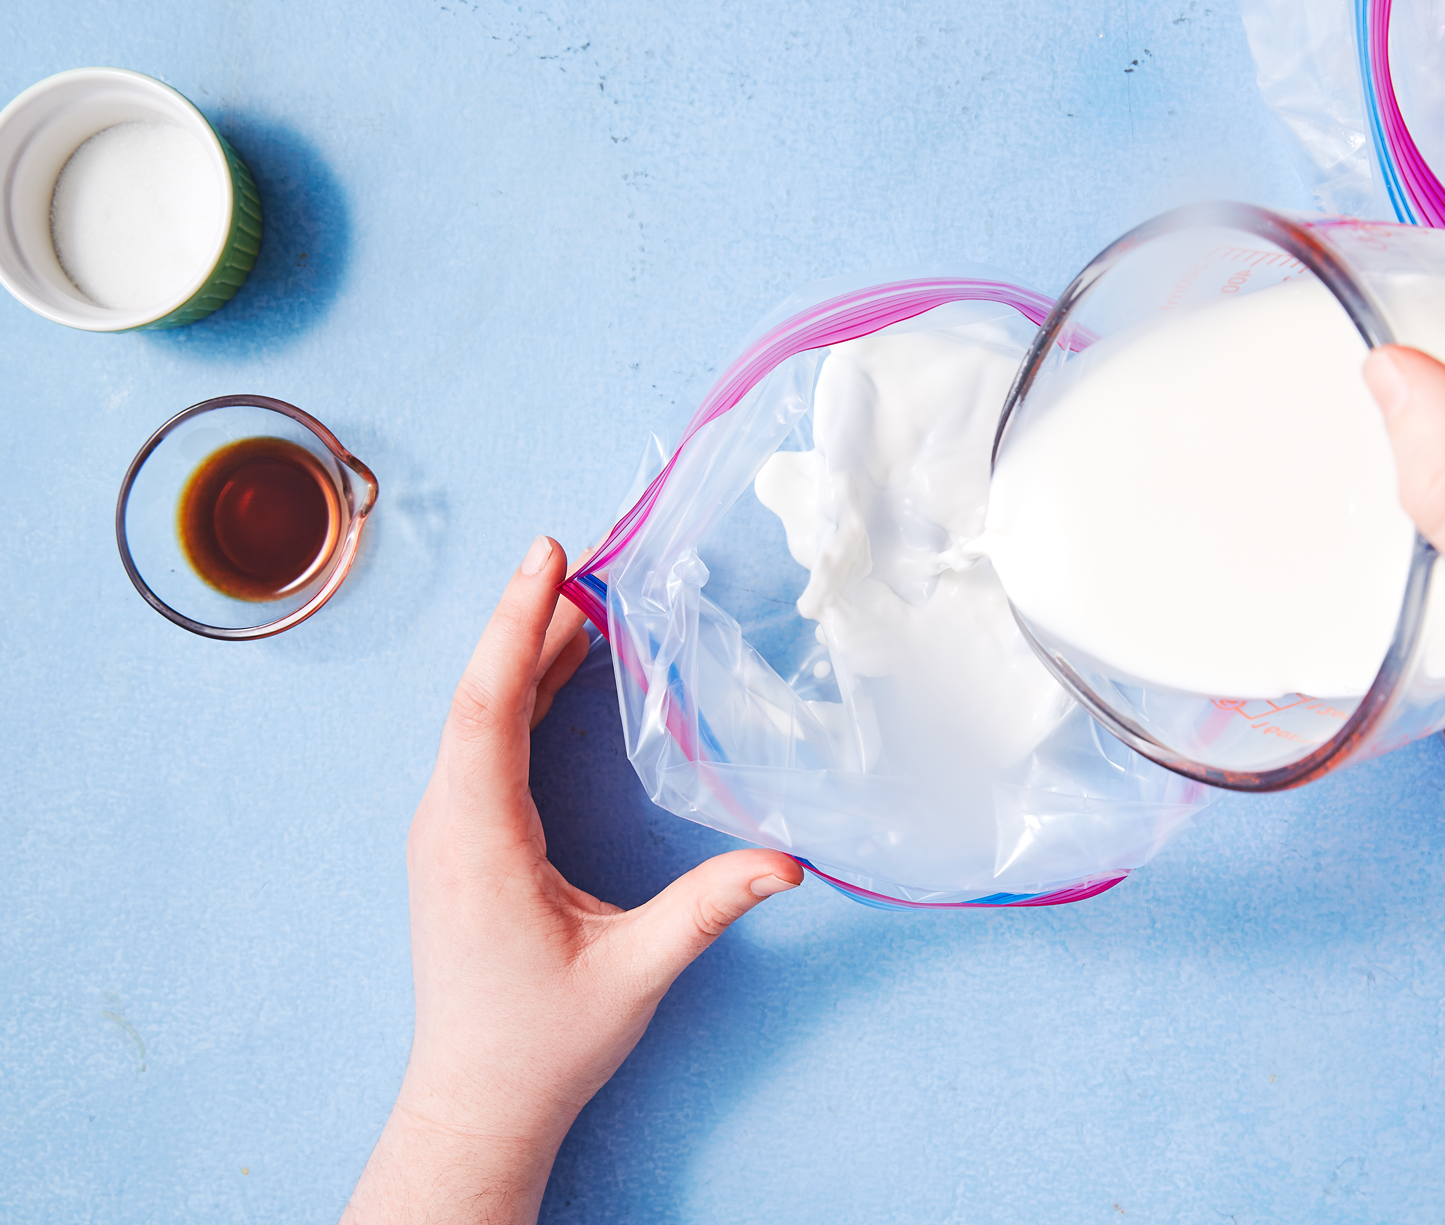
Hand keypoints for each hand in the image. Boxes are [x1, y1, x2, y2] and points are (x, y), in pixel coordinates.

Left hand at [342, 536, 803, 1224]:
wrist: (477, 1099)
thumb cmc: (543, 1042)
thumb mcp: (634, 973)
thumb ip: (707, 910)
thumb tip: (788, 862)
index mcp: (478, 839)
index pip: (487, 706)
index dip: (514, 623)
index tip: (546, 556)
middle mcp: (449, 821)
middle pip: (481, 693)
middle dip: (528, 616)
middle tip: (581, 552)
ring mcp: (448, 829)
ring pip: (480, 715)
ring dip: (524, 651)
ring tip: (581, 592)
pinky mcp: (462, 840)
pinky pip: (484, 744)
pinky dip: (520, 693)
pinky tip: (558, 666)